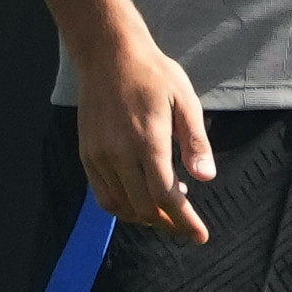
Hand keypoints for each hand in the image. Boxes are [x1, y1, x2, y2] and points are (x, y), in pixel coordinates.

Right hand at [73, 35, 213, 243]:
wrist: (109, 56)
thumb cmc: (155, 75)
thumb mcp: (186, 101)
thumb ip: (195, 142)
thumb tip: (205, 178)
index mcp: (147, 142)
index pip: (165, 196)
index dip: (184, 221)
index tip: (200, 235)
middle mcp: (118, 155)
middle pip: (142, 208)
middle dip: (168, 224)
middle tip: (188, 226)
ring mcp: (98, 157)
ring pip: (119, 206)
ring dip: (144, 217)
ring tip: (168, 212)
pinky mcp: (86, 155)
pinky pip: (102, 193)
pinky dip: (122, 205)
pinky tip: (141, 198)